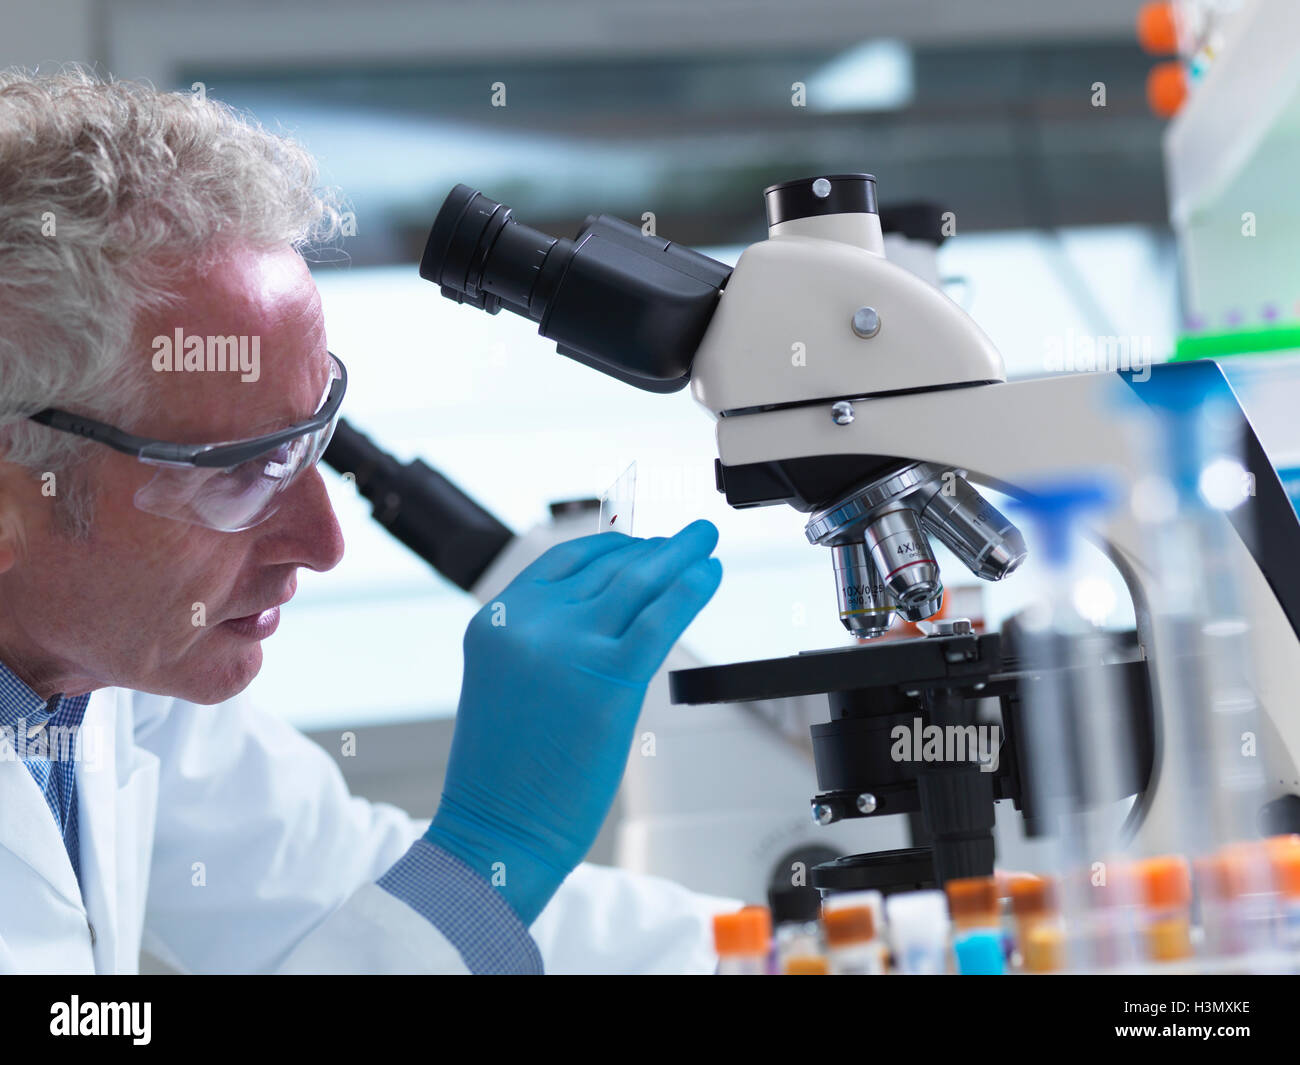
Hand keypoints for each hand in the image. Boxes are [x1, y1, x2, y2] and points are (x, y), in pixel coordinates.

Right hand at [424, 519, 722, 924]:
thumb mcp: (508, 682)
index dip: (615, 547)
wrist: (494, 830)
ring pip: (638, 584)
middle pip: (609, 568)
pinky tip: (710, 574)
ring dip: (680, 557)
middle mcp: (528, 623)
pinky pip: (659, 618)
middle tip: (689, 537)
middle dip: (656, 550)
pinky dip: (691, 590)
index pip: (566, 560)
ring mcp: (567, 646)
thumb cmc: (504, 774)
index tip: (645, 542)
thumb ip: (547, 639)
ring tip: (705, 542)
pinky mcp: (607, 677)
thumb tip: (614, 611)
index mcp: (496, 619)